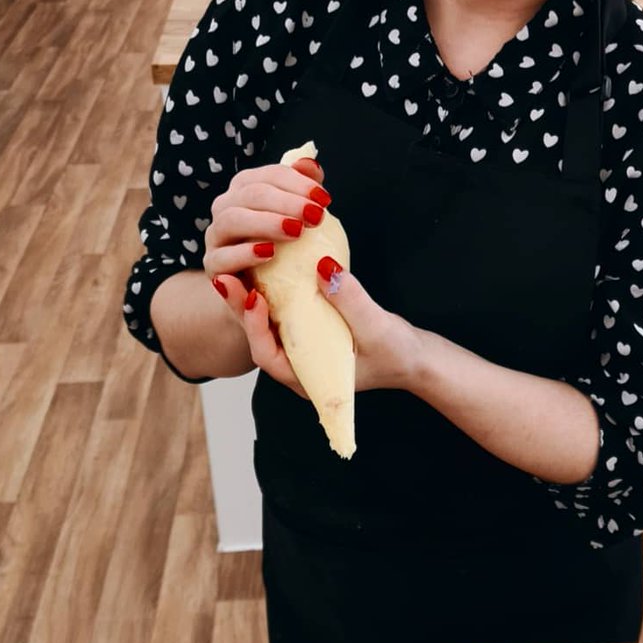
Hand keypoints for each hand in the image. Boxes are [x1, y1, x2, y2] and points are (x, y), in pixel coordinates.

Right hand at [202, 155, 329, 280]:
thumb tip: (311, 164)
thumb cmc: (285, 255)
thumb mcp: (298, 224)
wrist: (261, 295)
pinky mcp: (212, 266)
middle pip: (250, 193)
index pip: (270, 175)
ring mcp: (216, 236)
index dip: (298, 183)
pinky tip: (269, 253)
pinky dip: (244, 254)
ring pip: (232, 219)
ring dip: (265, 223)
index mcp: (246, 189)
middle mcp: (227, 207)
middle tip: (315, 216)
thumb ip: (303, 194)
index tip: (324, 199)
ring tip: (295, 231)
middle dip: (286, 202)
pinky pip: (222, 257)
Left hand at [211, 261, 420, 395]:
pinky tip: (265, 263)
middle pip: (259, 336)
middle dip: (242, 306)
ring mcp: (302, 348)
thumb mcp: (375, 327)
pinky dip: (273, 289)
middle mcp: (298, 365)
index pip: (267, 356)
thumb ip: (349, 299)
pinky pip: (283, 311)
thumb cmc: (397, 353)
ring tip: (239, 264)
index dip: (255, 327)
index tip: (254, 297)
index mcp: (308, 379)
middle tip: (227, 275)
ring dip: (252, 294)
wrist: (415, 357)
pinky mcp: (309, 330)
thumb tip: (324, 266)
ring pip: (267, 322)